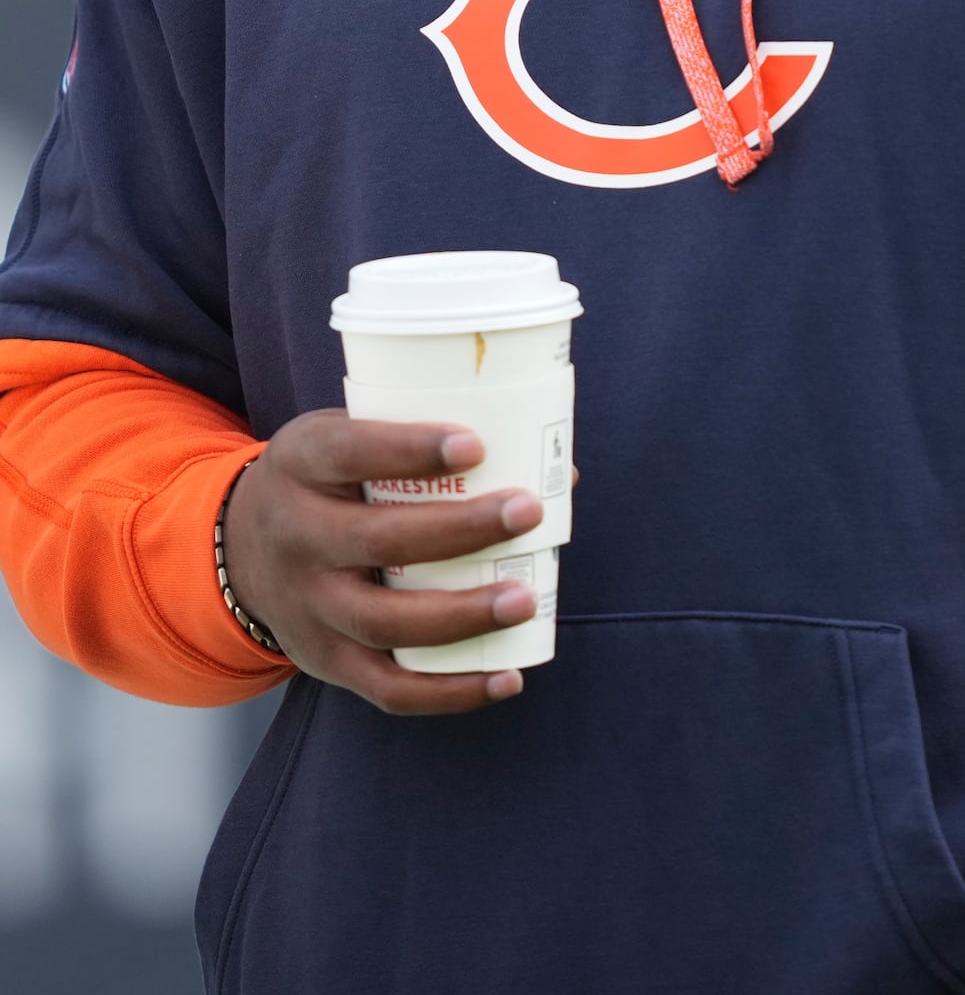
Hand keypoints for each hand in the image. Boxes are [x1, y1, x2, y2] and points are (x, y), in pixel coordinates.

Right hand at [221, 410, 542, 714]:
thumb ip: (428, 446)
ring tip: (525, 599)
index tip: (475, 445)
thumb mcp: (347, 438)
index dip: (410, 449)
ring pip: (385, 623)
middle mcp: (296, 538)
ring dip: (462, 616)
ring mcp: (308, 608)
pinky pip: (389, 689)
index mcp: (301, 464)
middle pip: (377, 541)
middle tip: (527, 512)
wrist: (239, 549)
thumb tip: (559, 472)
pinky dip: (450, 692)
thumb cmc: (327, 479)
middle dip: (460, 529)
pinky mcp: (325, 661)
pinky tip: (507, 677)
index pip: (351, 453)